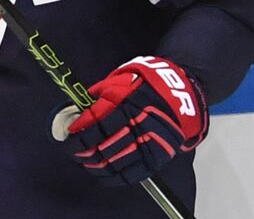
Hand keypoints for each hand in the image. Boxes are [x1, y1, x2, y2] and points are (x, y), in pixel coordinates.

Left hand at [63, 56, 207, 184]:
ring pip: (113, 163)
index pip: (94, 126)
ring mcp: (147, 142)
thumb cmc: (150, 82)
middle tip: (76, 152)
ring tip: (87, 163)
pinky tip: (104, 176)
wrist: (183, 91)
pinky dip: (114, 178)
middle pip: (101, 147)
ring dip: (95, 166)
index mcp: (127, 103)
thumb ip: (103, 90)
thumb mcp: (125, 76)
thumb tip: (81, 107)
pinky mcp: (156, 156)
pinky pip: (131, 174)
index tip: (70, 137)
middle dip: (83, 152)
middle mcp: (136, 124)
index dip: (78, 135)